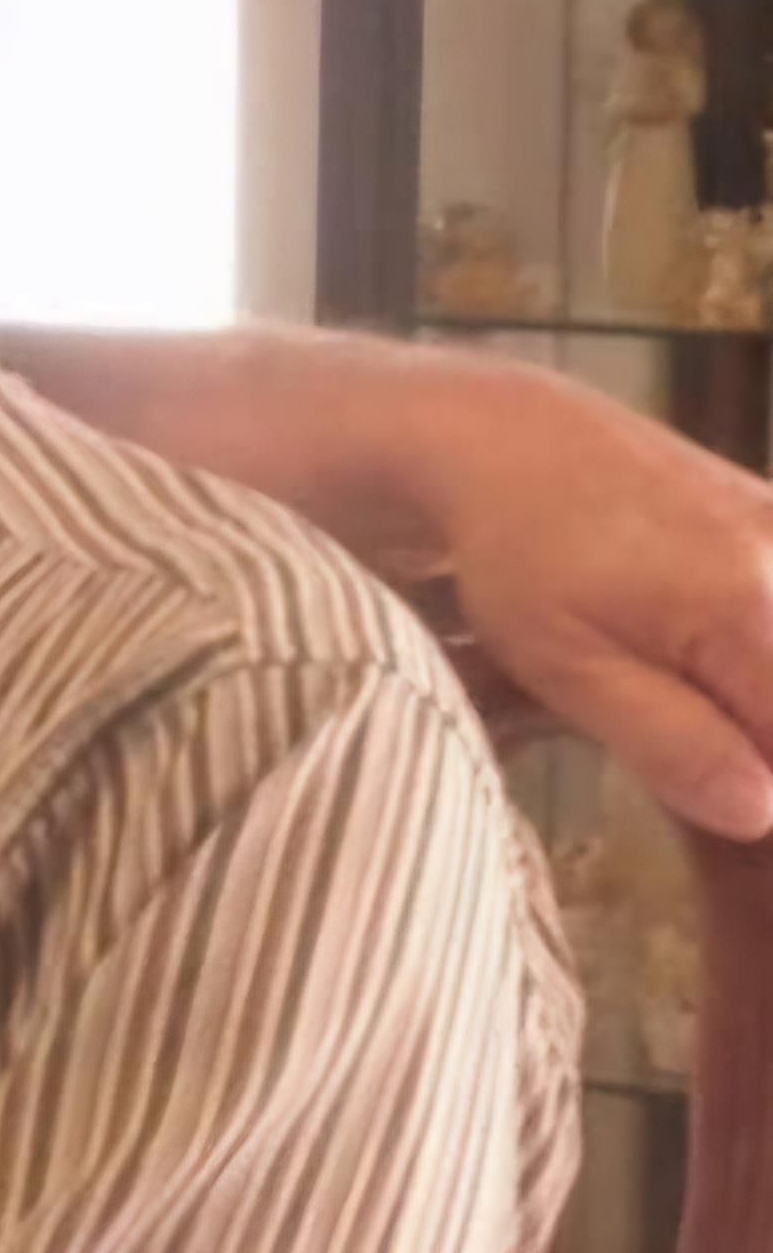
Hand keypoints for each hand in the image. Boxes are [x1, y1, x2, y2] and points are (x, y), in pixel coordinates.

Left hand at [427, 372, 772, 837]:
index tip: (710, 783)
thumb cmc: (517, 556)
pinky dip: (752, 645)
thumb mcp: (566, 667)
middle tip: (684, 724)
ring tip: (675, 674)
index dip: (758, 786)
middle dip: (757, 736)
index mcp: (749, 616)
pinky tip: (697, 639)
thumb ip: (671, 743)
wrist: (506, 439)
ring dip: (752, 694)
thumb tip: (763, 813)